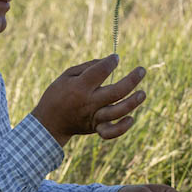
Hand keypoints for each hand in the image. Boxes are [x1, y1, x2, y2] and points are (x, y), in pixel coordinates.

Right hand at [31, 54, 145, 145]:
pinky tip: (130, 118)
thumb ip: (88, 67)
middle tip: (141, 70)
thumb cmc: (58, 94)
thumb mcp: (66, 76)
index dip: (111, 62)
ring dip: (133, 102)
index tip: (115, 58)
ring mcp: (94, 117)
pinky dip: (123, 127)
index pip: (101, 71)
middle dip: (132, 79)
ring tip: (142, 93)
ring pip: (118, 111)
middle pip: (116, 91)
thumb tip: (108, 61)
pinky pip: (111, 132)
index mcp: (80, 87)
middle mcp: (89, 103)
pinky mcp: (96, 128)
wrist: (49, 122)